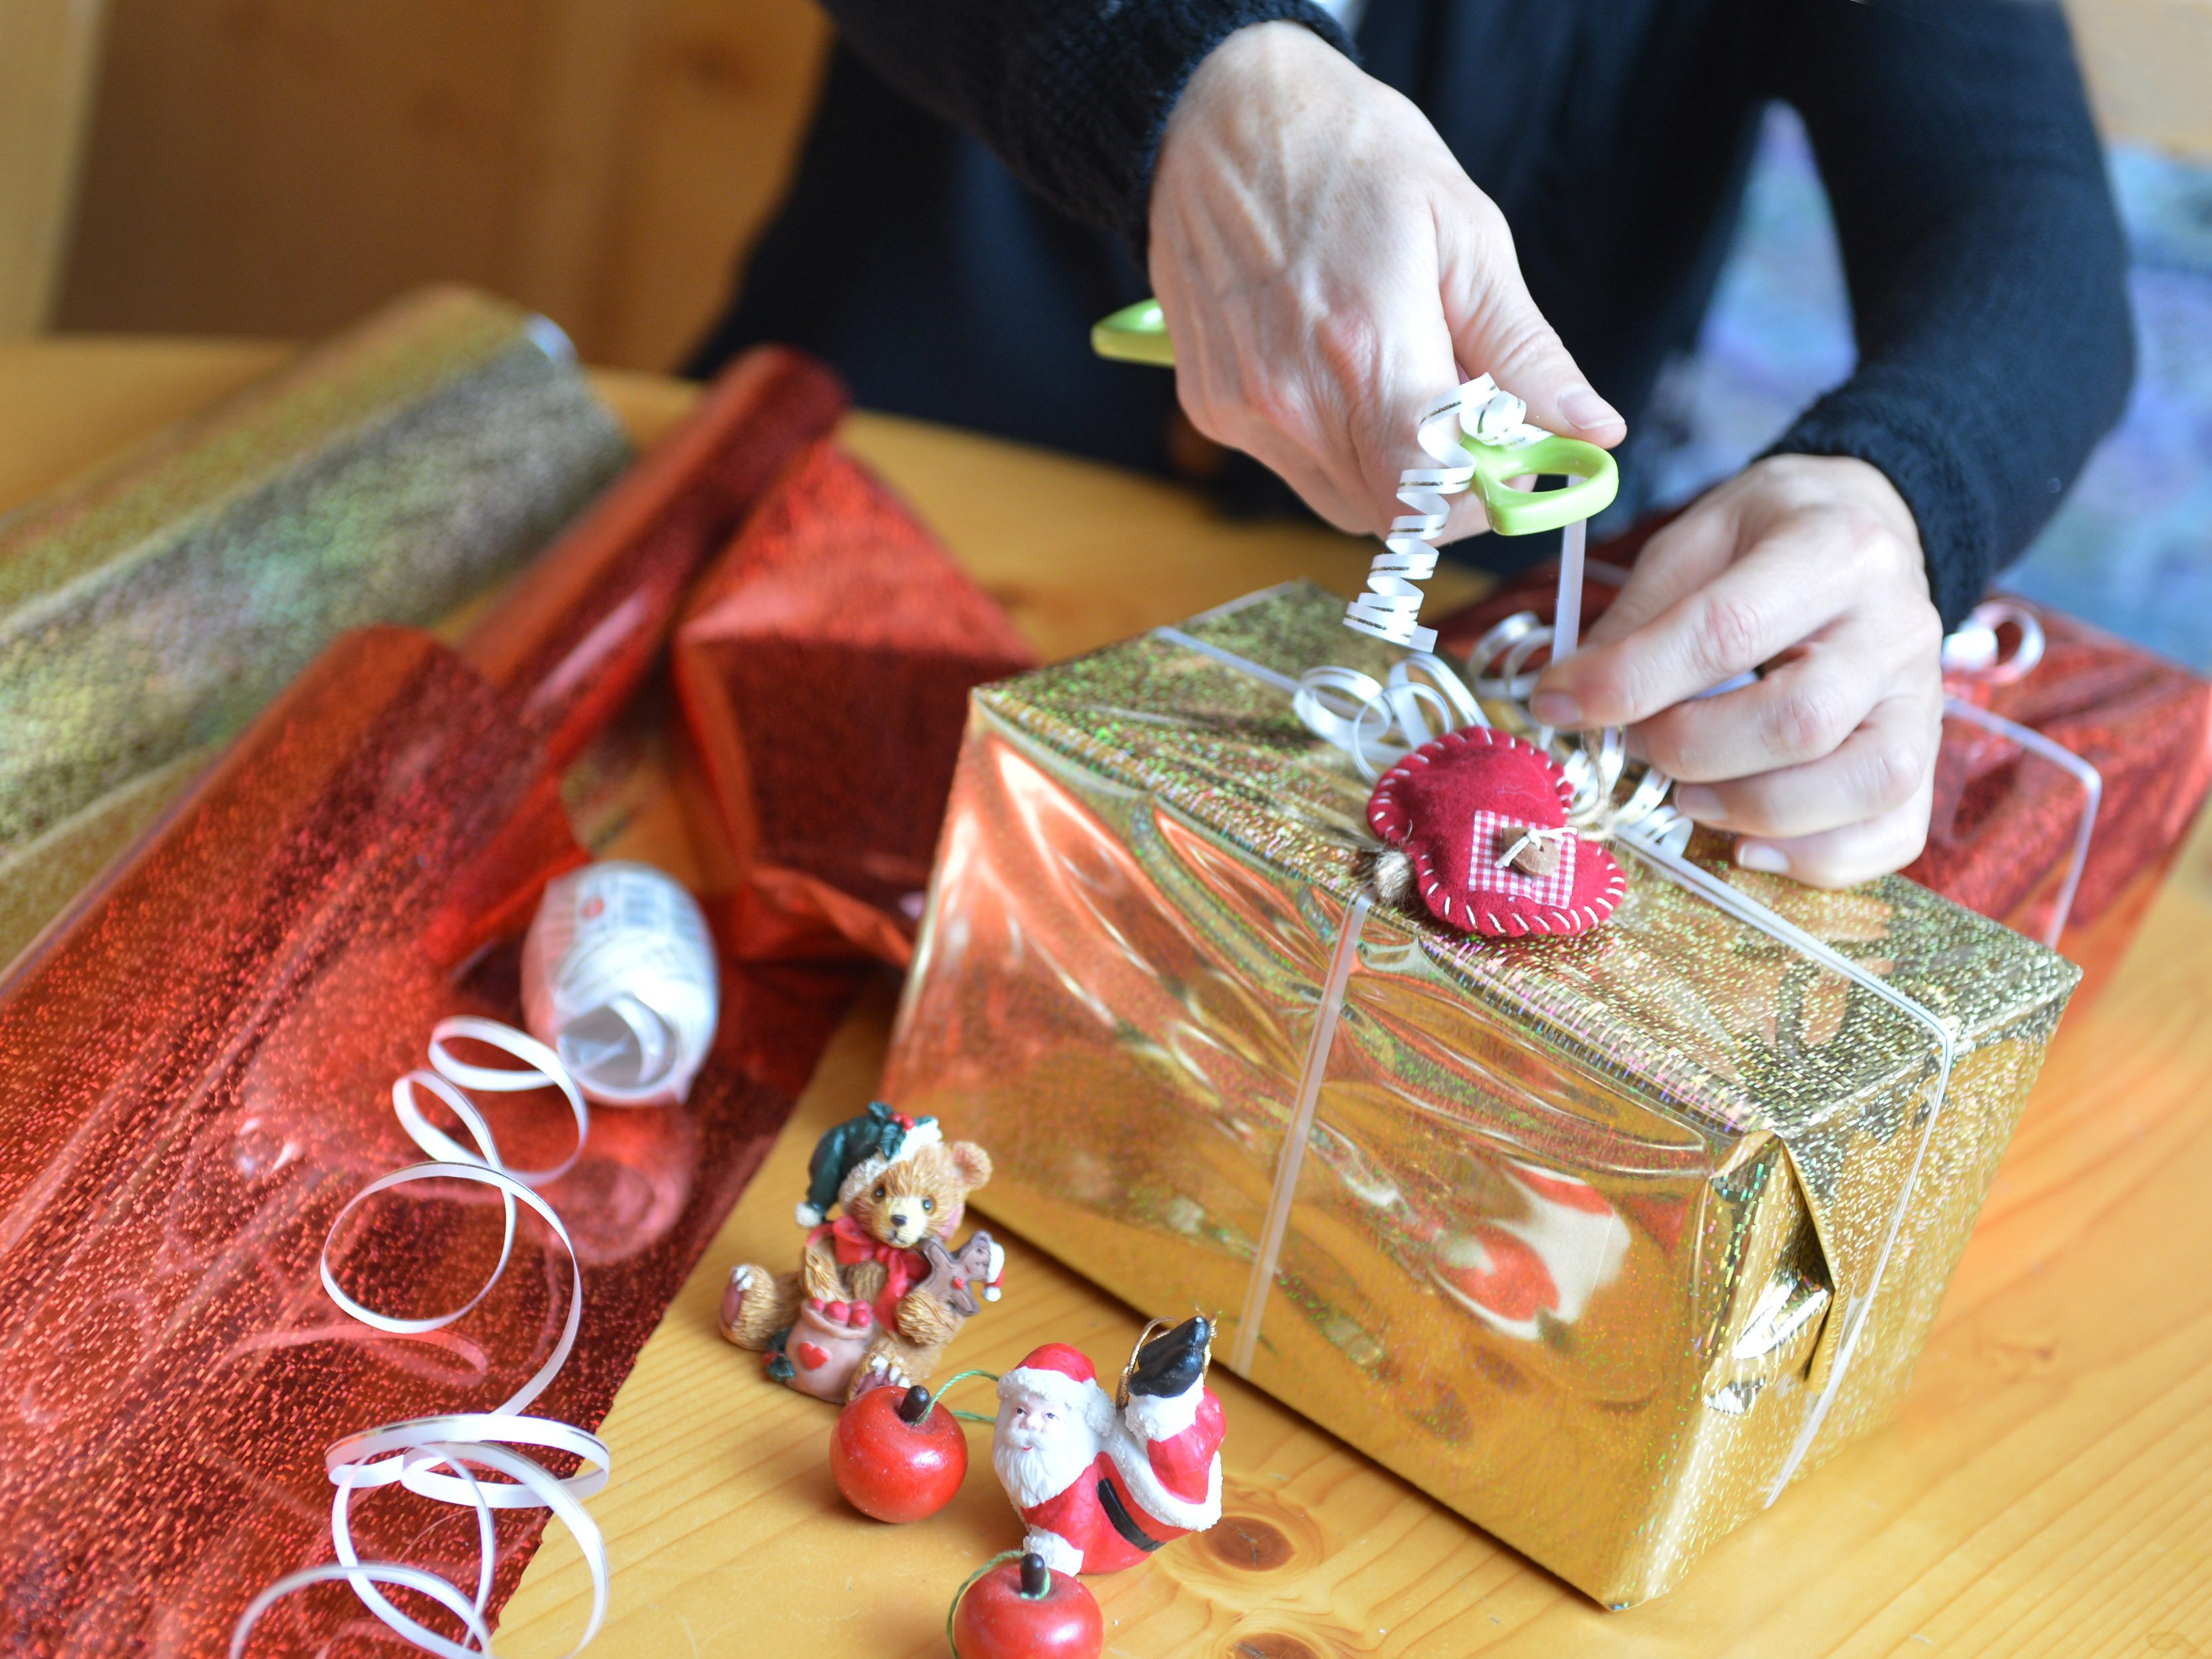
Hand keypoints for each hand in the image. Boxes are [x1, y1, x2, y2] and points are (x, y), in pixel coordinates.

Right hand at [1148, 22, 1622, 538]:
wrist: (1217, 119)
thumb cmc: (1350, 157)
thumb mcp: (1466, 233)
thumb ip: (1525, 350)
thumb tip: (1591, 431)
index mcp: (1368, 349)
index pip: (1434, 497)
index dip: (1485, 496)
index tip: (1514, 454)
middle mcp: (1294, 398)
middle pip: (1395, 511)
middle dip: (1446, 480)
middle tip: (1464, 406)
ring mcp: (1244, 410)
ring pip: (1345, 502)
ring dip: (1390, 466)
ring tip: (1397, 375)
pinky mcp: (1212, 410)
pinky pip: (1296, 467)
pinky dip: (1336, 441)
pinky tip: (1337, 365)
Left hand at [1531, 456, 1943, 888]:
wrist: (1867, 527)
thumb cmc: (1767, 537)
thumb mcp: (1695, 539)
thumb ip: (1639, 618)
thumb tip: (1571, 701)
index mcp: (1834, 549)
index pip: (1727, 631)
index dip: (1631, 681)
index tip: (1560, 704)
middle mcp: (1897, 625)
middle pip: (1799, 721)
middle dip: (1692, 751)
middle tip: (1638, 747)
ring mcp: (1925, 696)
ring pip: (1862, 784)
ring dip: (1754, 811)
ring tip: (1689, 797)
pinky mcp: (1929, 751)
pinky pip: (1895, 830)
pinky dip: (1819, 858)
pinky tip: (1750, 845)